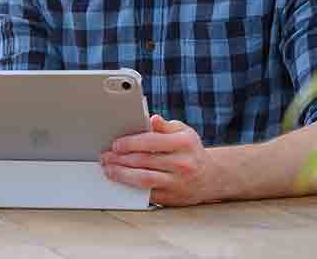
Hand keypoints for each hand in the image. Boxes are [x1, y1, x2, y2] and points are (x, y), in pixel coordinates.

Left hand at [100, 114, 218, 205]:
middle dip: (120, 159)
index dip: (130, 143)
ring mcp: (177, 182)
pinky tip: (121, 181)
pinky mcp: (172, 197)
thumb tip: (151, 119)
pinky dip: (131, 187)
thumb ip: (165, 126)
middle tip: (106, 157)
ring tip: (109, 170)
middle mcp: (182, 163)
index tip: (115, 144)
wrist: (210, 177)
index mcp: (183, 143)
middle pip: (144, 161)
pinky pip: (148, 193)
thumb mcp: (183, 132)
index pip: (151, 142)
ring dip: (122, 175)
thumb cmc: (191, 151)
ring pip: (144, 179)